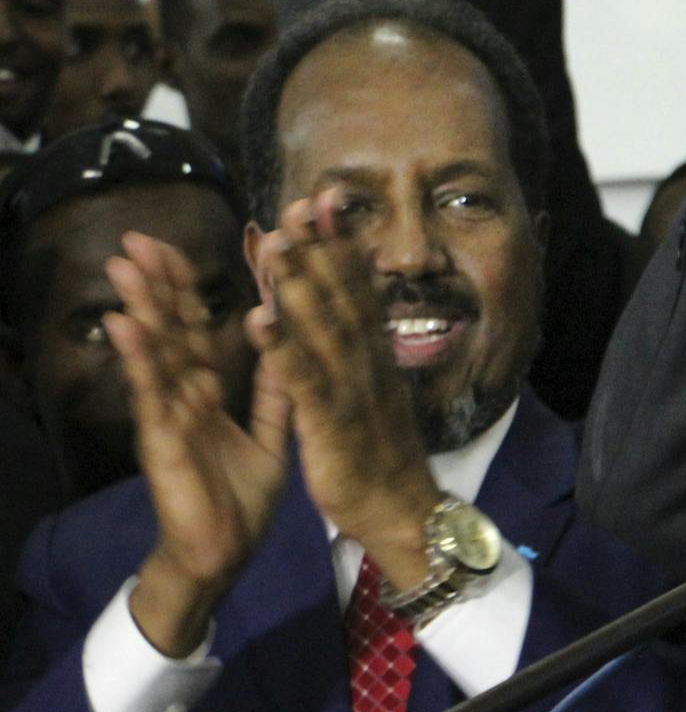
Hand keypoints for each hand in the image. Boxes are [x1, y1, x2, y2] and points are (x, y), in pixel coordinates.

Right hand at [108, 234, 290, 656]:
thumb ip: (276, 388)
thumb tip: (285, 341)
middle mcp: (186, 395)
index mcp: (210, 391)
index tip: (181, 247)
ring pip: (156, 352)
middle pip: (171, 329)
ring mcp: (170, 415)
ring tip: (123, 263)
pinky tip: (125, 324)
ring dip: (140, 306)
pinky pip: (151, 393)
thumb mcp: (272, 433)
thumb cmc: (240, 498)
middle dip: (156, 284)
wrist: (225, 555)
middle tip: (136, 236)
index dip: (195, 287)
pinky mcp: (162, 440)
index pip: (201, 328)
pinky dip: (139, 357)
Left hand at [248, 195, 440, 592]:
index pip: (357, 289)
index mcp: (373, 355)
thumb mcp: (375, 391)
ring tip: (276, 244)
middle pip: (342, 296)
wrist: (402, 510)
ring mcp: (351, 391)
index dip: (339, 244)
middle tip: (301, 201)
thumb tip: (355, 309)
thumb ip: (362, 349)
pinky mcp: (331, 424)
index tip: (324, 200)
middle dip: (321, 248)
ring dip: (299, 285)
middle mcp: (366, 363)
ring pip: (323, 329)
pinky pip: (302, 382)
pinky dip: (281, 349)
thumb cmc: (381, 454)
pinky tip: (257, 321)